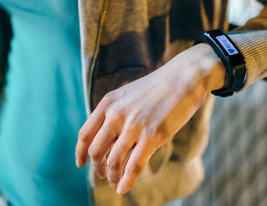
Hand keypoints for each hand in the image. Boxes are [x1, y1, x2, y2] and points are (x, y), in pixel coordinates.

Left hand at [75, 43, 224, 194]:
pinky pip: (133, 166)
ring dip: (112, 176)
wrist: (185, 77)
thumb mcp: (129, 95)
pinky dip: (126, 181)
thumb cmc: (159, 87)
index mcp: (108, 102)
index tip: (80, 163)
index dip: (80, 152)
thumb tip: (108, 137)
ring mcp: (134, 126)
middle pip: (96, 151)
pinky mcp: (152, 136)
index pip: (85, 134)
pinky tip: (123, 189)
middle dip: (98, 167)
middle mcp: (116, 114)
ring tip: (115, 182)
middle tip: (103, 174)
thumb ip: (116, 112)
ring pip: (113, 161)